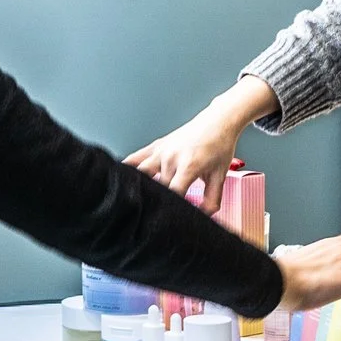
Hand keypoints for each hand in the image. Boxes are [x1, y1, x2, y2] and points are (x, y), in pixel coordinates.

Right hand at [128, 75, 278, 212]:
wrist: (217, 122)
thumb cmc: (218, 146)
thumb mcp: (220, 176)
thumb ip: (212, 199)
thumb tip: (202, 216)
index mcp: (188, 166)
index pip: (173, 194)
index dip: (171, 209)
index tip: (169, 219)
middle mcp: (171, 158)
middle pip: (156, 188)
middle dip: (156, 201)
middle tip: (154, 215)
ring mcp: (161, 151)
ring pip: (140, 174)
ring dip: (138, 188)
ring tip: (133, 201)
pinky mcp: (155, 146)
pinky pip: (135, 159)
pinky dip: (127, 169)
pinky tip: (121, 179)